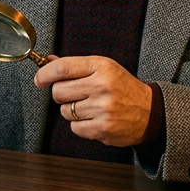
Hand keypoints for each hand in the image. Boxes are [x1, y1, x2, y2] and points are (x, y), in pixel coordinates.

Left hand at [35, 55, 151, 146]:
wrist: (150, 112)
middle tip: (76, 94)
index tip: (39, 79)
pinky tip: (95, 119)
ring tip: (91, 107)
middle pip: (58, 92)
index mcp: (102, 67)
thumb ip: (76, 66)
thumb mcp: (104, 69)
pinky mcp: (103, 128)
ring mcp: (103, 109)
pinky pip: (75, 128)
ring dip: (73, 111)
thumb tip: (48, 61)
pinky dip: (81, 125)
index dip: (44, 74)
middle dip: (62, 94)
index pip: (62, 68)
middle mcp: (102, 86)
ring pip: (65, 111)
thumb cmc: (123, 88)